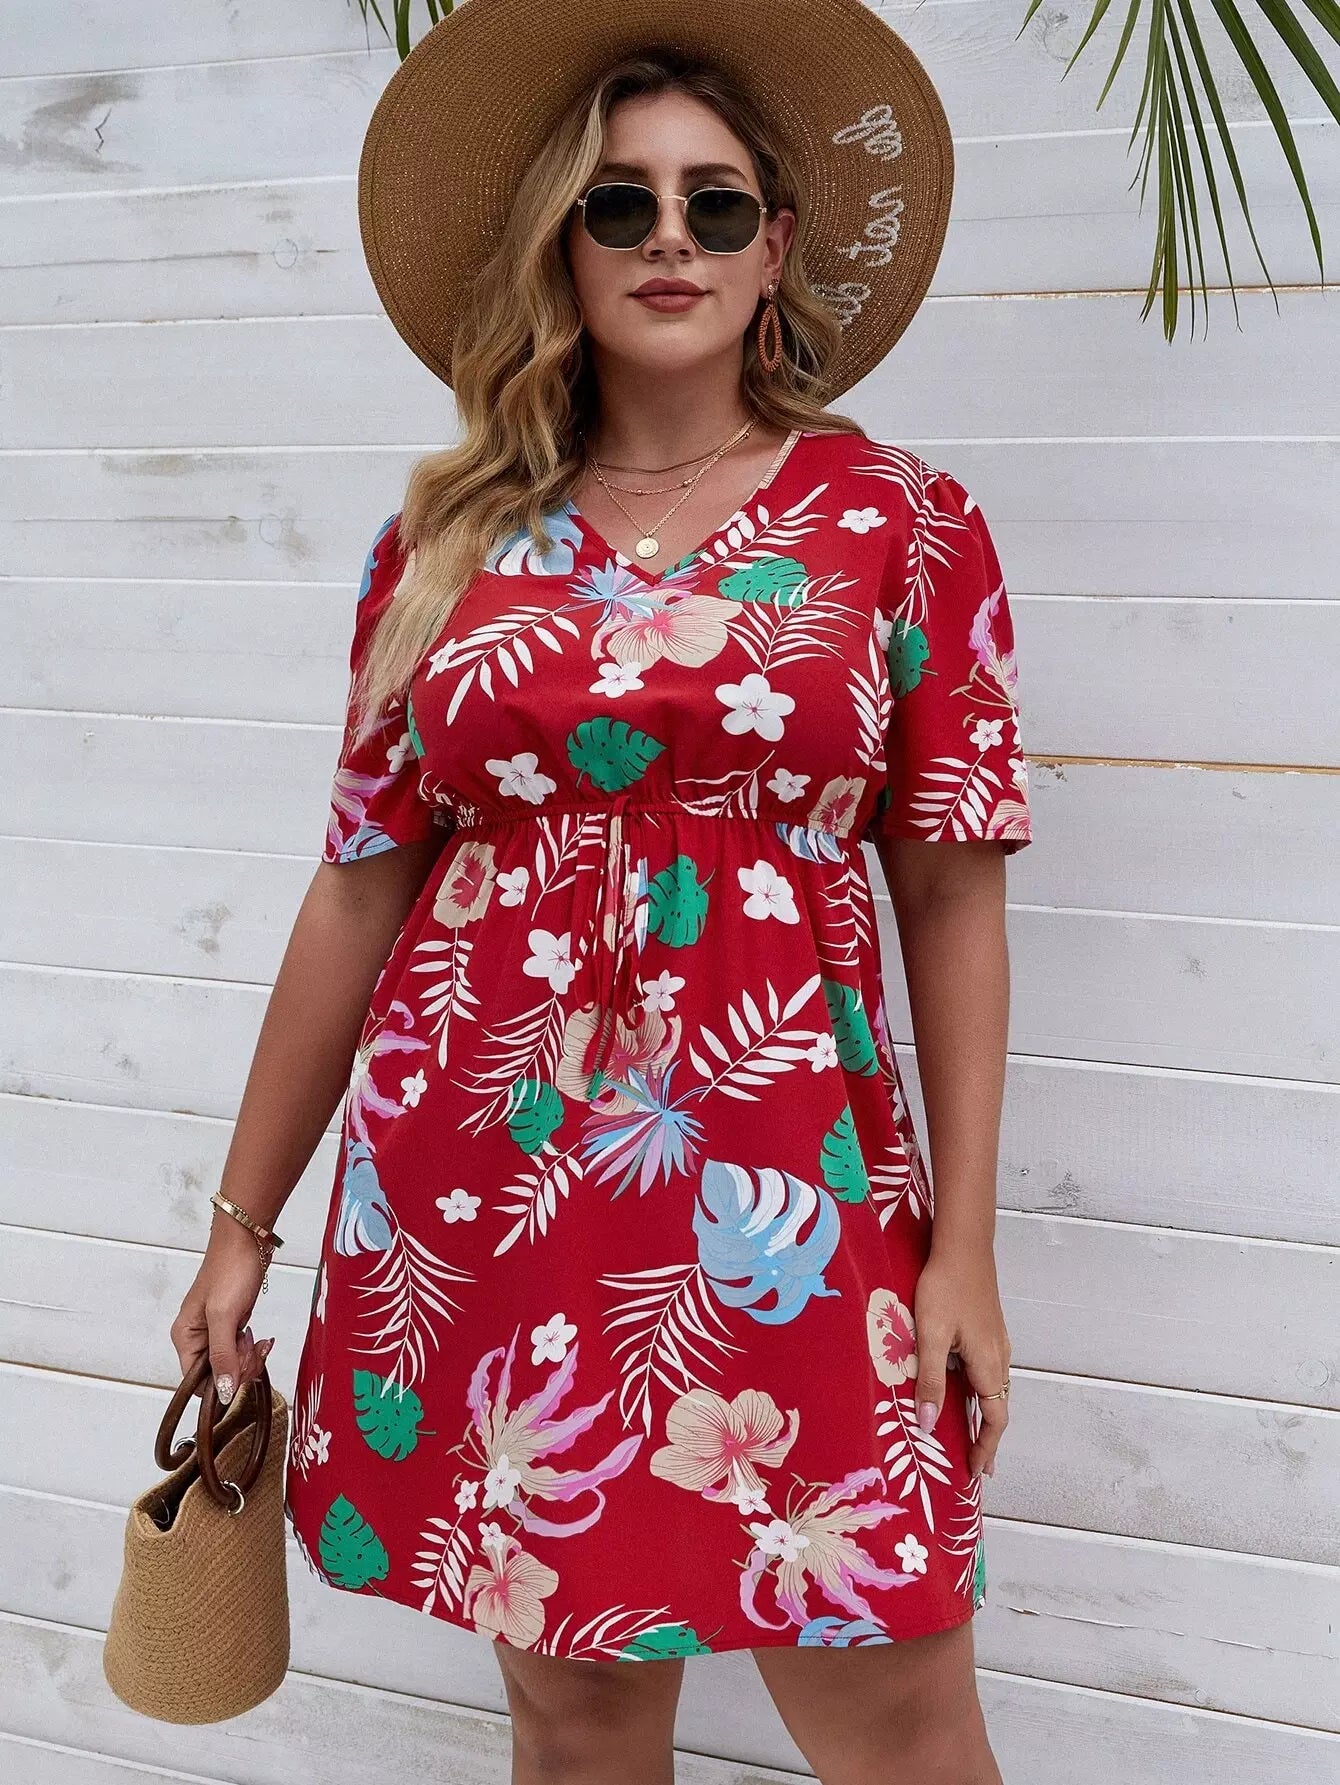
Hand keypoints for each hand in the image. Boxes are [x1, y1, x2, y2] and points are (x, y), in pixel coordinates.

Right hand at [170, 1213, 274, 1404]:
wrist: (248, 1239)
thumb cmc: (231, 1270)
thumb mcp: (224, 1315)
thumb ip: (222, 1355)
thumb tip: (223, 1391)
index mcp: (184, 1338)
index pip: (196, 1382)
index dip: (222, 1382)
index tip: (241, 1366)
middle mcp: (196, 1338)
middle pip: (217, 1375)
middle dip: (240, 1367)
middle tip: (253, 1347)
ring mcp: (215, 1331)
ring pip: (231, 1364)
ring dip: (248, 1358)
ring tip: (257, 1338)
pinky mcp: (232, 1324)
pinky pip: (241, 1350)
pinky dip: (253, 1349)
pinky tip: (261, 1338)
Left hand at [912, 1243, 1010, 1480]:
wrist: (964, 1246)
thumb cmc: (945, 1288)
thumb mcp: (931, 1336)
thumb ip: (930, 1380)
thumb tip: (929, 1425)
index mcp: (988, 1364)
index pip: (995, 1420)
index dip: (985, 1449)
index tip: (975, 1474)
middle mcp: (1000, 1357)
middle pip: (998, 1408)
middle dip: (987, 1438)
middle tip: (974, 1464)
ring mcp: (997, 1342)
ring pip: (995, 1389)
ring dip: (985, 1415)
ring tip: (970, 1434)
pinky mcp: (989, 1329)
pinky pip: (989, 1372)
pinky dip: (981, 1392)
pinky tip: (963, 1389)